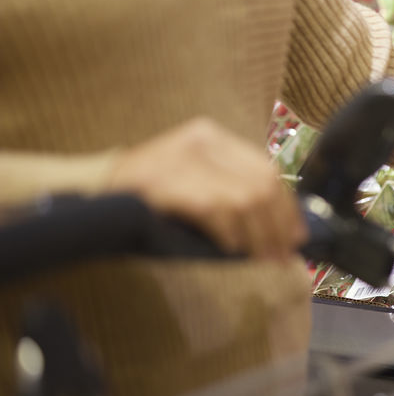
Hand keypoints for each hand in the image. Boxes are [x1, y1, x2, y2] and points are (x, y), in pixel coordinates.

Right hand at [105, 117, 305, 260]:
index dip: (287, 207)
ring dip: (258, 236)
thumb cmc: (151, 194)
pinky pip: (214, 210)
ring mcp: (181, 159)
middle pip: (261, 185)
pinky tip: (232, 250)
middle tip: (282, 255)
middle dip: (278, 226)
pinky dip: (229, 234)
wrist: (93, 189)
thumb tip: (280, 227)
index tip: (297, 235)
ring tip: (262, 258)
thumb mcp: (197, 179)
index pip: (267, 170)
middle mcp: (201, 141)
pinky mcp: (164, 181)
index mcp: (213, 137)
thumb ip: (233, 190)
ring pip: (243, 199)